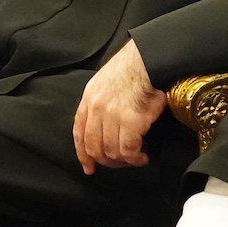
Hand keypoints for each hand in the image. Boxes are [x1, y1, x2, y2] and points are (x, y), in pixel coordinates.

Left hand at [73, 39, 167, 173]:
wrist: (148, 60)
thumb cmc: (132, 68)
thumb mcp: (104, 82)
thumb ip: (99, 103)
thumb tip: (103, 125)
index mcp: (89, 99)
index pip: (79, 133)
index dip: (83, 153)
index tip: (88, 166)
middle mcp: (97, 109)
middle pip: (94, 146)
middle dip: (105, 160)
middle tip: (118, 164)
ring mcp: (112, 116)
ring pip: (111, 151)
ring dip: (124, 161)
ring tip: (134, 159)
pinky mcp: (131, 122)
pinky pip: (129, 150)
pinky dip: (135, 158)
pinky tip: (142, 157)